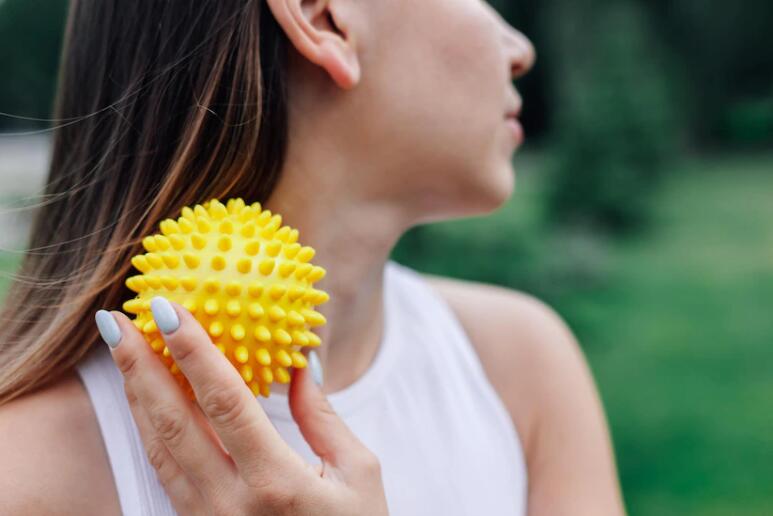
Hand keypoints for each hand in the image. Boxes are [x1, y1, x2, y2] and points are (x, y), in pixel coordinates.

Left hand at [96, 297, 388, 514]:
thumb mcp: (359, 474)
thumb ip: (323, 417)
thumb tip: (300, 363)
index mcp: (276, 482)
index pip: (224, 401)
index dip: (194, 351)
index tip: (170, 309)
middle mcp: (230, 503)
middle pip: (171, 423)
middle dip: (138, 366)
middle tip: (117, 320)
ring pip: (157, 448)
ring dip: (134, 395)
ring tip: (121, 351)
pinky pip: (163, 473)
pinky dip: (149, 430)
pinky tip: (143, 401)